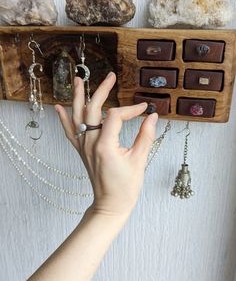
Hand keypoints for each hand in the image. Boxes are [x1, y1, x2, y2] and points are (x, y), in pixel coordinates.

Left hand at [55, 72, 157, 217]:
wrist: (110, 204)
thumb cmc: (125, 187)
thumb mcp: (139, 160)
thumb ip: (146, 136)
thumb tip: (152, 116)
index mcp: (105, 145)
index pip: (115, 115)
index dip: (131, 109)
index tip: (144, 110)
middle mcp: (90, 143)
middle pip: (92, 108)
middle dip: (102, 90)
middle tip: (110, 76)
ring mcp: (83, 146)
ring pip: (77, 116)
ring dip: (77, 97)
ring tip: (78, 80)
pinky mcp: (81, 151)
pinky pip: (69, 131)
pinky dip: (64, 118)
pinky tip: (59, 107)